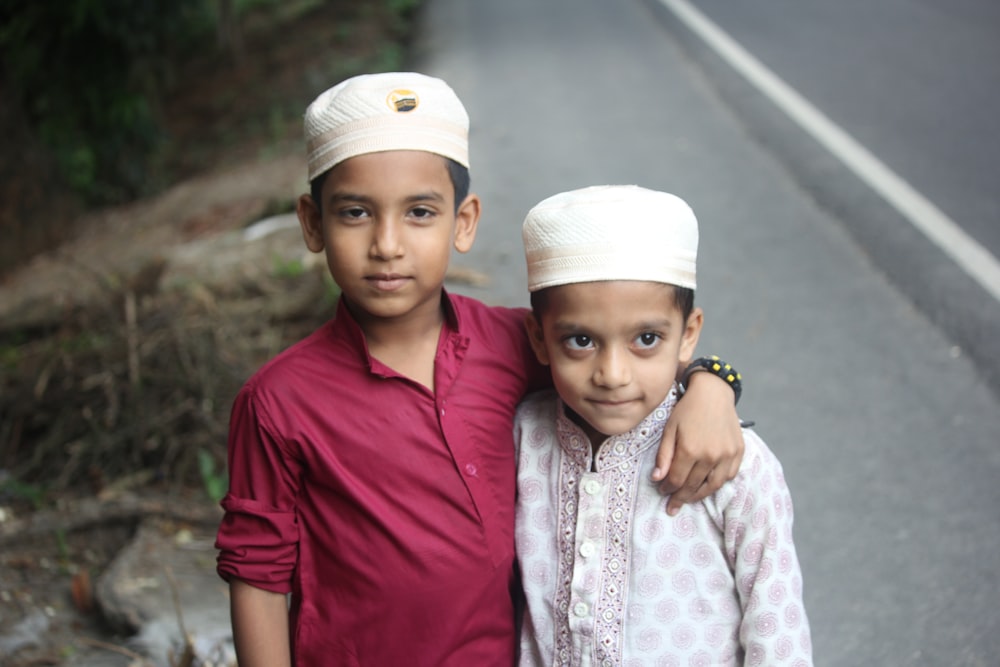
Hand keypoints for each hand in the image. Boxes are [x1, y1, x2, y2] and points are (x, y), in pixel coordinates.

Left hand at [653, 371, 744, 514]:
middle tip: (673, 507)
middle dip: (681, 498)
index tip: (662, 492)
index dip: (668, 489)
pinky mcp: (738, 452)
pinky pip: (729, 476)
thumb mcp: (669, 429)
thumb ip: (664, 456)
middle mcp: (710, 456)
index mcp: (690, 450)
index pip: (677, 480)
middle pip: (693, 486)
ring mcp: (727, 455)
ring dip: (699, 495)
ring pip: (713, 486)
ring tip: (689, 499)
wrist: (713, 393)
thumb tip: (657, 479)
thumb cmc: (687, 410)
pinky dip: (718, 483)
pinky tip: (708, 485)